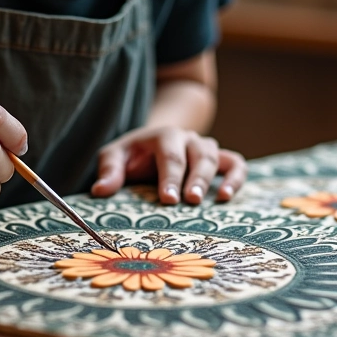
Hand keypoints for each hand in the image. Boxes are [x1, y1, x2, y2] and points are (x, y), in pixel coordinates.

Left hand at [90, 126, 246, 203]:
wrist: (151, 143)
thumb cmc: (132, 155)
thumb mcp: (114, 156)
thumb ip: (109, 171)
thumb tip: (100, 191)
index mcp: (163, 135)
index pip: (169, 155)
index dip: (170, 177)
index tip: (168, 199)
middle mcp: (188, 138)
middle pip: (198, 154)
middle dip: (195, 178)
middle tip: (191, 201)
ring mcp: (204, 147)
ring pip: (216, 157)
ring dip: (214, 178)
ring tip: (213, 200)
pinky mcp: (218, 159)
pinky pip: (235, 164)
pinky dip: (236, 178)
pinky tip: (226, 196)